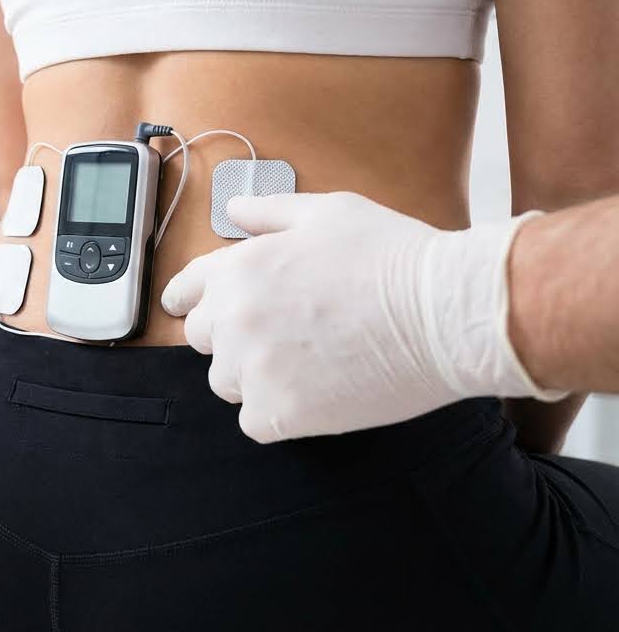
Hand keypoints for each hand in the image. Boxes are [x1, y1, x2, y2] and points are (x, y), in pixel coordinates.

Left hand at [160, 192, 559, 442]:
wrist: (443, 312)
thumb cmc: (392, 256)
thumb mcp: (327, 212)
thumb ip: (270, 212)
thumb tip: (234, 210)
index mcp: (239, 268)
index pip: (187, 290)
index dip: (190, 299)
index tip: (189, 308)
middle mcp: (235, 319)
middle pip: (203, 339)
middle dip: (231, 334)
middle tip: (278, 335)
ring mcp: (254, 369)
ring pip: (227, 382)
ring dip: (253, 376)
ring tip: (304, 363)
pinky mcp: (280, 413)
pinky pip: (255, 422)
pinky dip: (278, 413)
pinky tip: (314, 395)